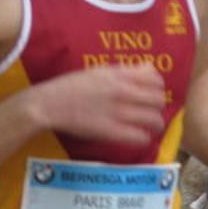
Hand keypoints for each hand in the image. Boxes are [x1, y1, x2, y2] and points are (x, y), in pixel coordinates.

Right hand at [31, 64, 165, 144]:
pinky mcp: (111, 132)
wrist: (48, 104)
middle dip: (158, 107)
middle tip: (152, 111)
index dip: (157, 87)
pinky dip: (143, 137)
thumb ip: (121, 72)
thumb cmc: (70, 86)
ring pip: (153, 119)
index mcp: (119, 76)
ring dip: (155, 124)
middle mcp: (122, 92)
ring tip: (150, 127)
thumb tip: (143, 71)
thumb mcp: (98, 71)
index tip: (153, 92)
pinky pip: (140, 137)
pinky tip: (138, 137)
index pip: (154, 79)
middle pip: (158, 100)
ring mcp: (118, 113)